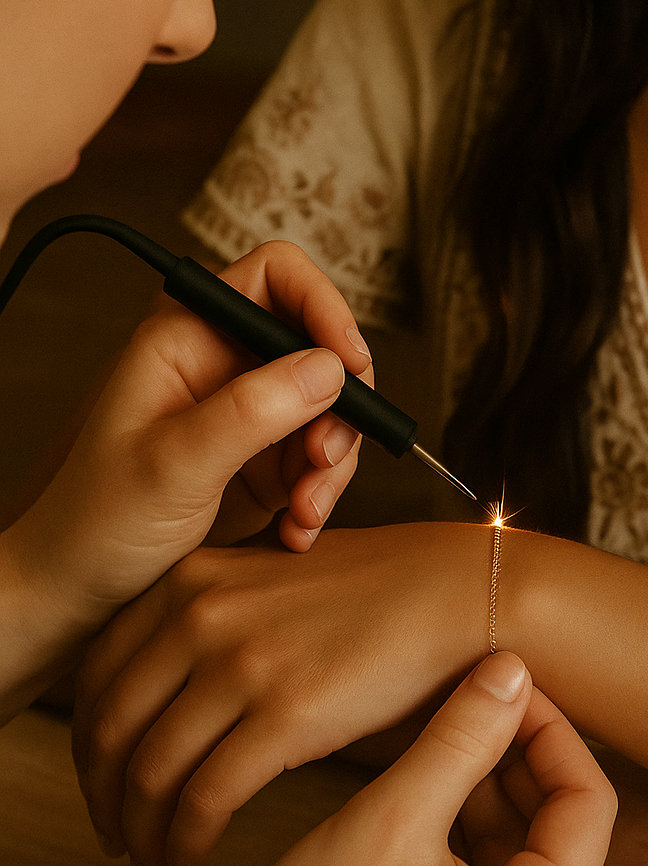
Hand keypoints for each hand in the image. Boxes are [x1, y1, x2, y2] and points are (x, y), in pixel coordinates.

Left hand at [16, 240, 367, 609]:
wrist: (79, 588)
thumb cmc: (96, 518)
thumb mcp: (174, 463)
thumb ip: (253, 409)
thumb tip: (330, 367)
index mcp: (189, 337)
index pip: (276, 277)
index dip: (323, 305)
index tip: (349, 361)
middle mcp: (226, 364)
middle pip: (321, 346)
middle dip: (340, 404)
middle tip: (324, 457)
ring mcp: (252, 410)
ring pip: (333, 407)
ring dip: (334, 461)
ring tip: (305, 510)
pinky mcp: (268, 456)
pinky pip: (323, 457)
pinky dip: (322, 492)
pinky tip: (297, 526)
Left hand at [72, 522, 490, 865]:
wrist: (452, 593)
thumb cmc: (377, 587)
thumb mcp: (275, 577)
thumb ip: (216, 613)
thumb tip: (171, 682)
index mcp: (196, 576)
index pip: (100, 670)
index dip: (88, 735)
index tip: (100, 770)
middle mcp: (204, 613)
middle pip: (110, 726)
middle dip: (104, 791)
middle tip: (115, 827)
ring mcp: (242, 663)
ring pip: (150, 772)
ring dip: (142, 828)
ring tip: (153, 852)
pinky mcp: (285, 714)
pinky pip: (205, 800)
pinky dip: (186, 841)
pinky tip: (195, 854)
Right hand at [268, 652, 614, 865]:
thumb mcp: (393, 823)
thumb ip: (457, 745)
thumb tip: (510, 668)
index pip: (589, 801)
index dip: (552, 732)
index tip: (508, 685)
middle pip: (554, 809)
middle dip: (513, 743)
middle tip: (474, 689)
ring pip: (514, 825)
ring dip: (484, 767)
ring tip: (447, 717)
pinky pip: (477, 845)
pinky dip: (459, 798)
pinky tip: (427, 761)